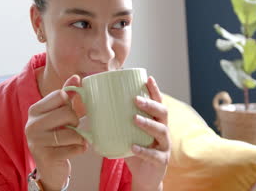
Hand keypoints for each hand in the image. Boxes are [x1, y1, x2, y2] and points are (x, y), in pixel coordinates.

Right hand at [24, 75, 86, 190]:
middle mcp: (32, 124)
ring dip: (79, 137)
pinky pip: (74, 148)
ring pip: (71, 132)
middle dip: (75, 121)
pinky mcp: (46, 157)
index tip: (66, 113)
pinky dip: (80, 149)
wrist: (50, 168)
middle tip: (72, 128)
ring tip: (76, 140)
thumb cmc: (56, 135)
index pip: (60, 95)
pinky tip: (77, 149)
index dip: (69, 104)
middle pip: (67, 113)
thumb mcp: (59, 113)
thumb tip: (76, 77)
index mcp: (35, 109)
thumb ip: (67, 95)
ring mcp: (37, 141)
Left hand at [125, 76, 169, 190]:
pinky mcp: (161, 161)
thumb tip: (90, 107)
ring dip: (147, 124)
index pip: (158, 102)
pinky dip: (143, 150)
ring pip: (161, 131)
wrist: (144, 176)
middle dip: (151, 104)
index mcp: (156, 121)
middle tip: (136, 99)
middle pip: (163, 113)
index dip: (154, 90)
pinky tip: (132, 147)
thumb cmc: (134, 150)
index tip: (148, 78)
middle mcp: (163, 131)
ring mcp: (164, 146)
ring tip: (134, 119)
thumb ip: (115, 122)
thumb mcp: (126, 134)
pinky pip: (154, 154)